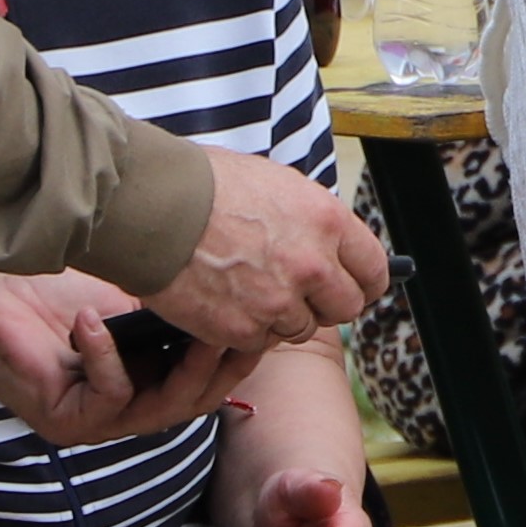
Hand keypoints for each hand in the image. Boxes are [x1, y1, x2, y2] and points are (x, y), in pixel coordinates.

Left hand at [0, 271, 260, 446]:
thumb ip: (179, 308)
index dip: (239, 358)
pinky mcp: (68, 423)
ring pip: (164, 410)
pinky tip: (93, 322)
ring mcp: (100, 423)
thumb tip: (237, 293)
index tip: (264, 322)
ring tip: (199, 330)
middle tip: (242, 330)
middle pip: (196, 403)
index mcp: (150, 384)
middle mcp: (130, 412)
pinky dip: (106, 355)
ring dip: (185, 368)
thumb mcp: (135, 298)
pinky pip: (110, 395)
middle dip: (224, 367)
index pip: (209, 383)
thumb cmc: (57, 297)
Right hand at [149, 146, 387, 355]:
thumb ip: (308, 218)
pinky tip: (224, 304)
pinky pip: (260, 342)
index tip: (355, 287)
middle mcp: (312, 264)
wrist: (152, 208)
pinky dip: (244, 330)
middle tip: (300, 297)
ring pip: (301, 328)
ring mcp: (279, 301)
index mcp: (326, 220)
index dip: (364, 281)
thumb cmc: (203, 185)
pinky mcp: (244, 329)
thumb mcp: (274, 183)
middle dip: (326, 304)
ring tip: (248, 292)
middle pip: (346, 307)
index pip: (373, 268)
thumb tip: (325, 241)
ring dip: (281, 317)